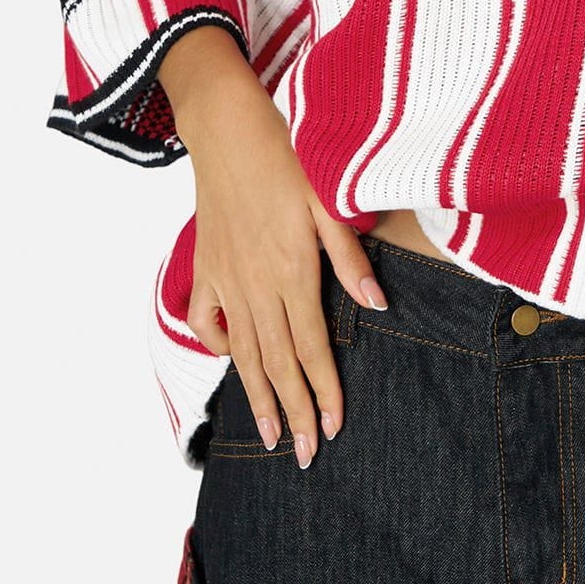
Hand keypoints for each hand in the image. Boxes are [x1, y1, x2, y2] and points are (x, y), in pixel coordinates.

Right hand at [158, 25, 387, 467]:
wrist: (224, 126)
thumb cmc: (285, 155)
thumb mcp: (328, 200)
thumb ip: (351, 258)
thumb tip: (377, 306)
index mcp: (292, 270)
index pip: (311, 346)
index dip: (324, 391)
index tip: (332, 429)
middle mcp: (256, 283)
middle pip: (277, 362)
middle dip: (293, 412)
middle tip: (303, 456)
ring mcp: (226, 277)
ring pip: (243, 351)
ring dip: (258, 396)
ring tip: (270, 435)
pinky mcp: (206, 265)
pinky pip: (209, 318)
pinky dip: (220, 346)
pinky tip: (233, 363)